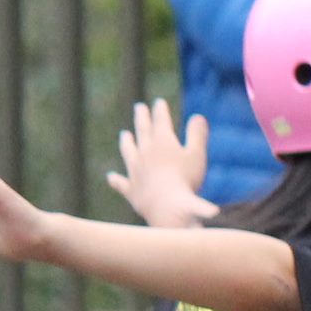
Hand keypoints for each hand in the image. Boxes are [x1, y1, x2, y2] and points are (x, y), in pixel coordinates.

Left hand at [107, 98, 214, 228]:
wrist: (167, 208)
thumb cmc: (186, 180)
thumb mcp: (197, 155)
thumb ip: (197, 135)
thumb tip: (198, 117)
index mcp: (162, 141)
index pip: (160, 120)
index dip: (160, 110)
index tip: (159, 103)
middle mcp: (145, 152)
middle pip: (142, 131)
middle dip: (142, 118)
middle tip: (139, 108)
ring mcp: (135, 170)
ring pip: (128, 152)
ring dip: (127, 142)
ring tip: (125, 135)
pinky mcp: (131, 190)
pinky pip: (121, 183)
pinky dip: (116, 180)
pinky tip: (111, 177)